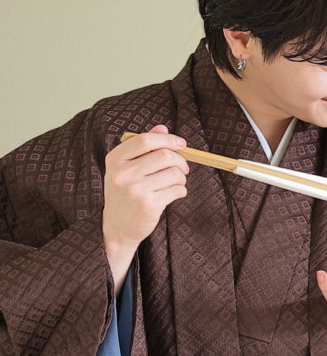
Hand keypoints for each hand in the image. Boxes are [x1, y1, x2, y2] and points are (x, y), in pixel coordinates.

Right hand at [102, 125, 189, 291]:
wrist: (117, 227)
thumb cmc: (125, 193)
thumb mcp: (126, 168)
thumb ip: (143, 147)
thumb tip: (163, 127)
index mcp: (114, 159)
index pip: (145, 140)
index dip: (168, 139)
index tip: (182, 144)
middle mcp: (122, 173)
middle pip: (164, 156)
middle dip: (180, 161)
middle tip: (182, 169)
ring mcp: (134, 189)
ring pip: (174, 173)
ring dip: (181, 178)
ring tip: (175, 184)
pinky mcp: (148, 204)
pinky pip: (177, 190)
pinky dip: (181, 191)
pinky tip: (173, 194)